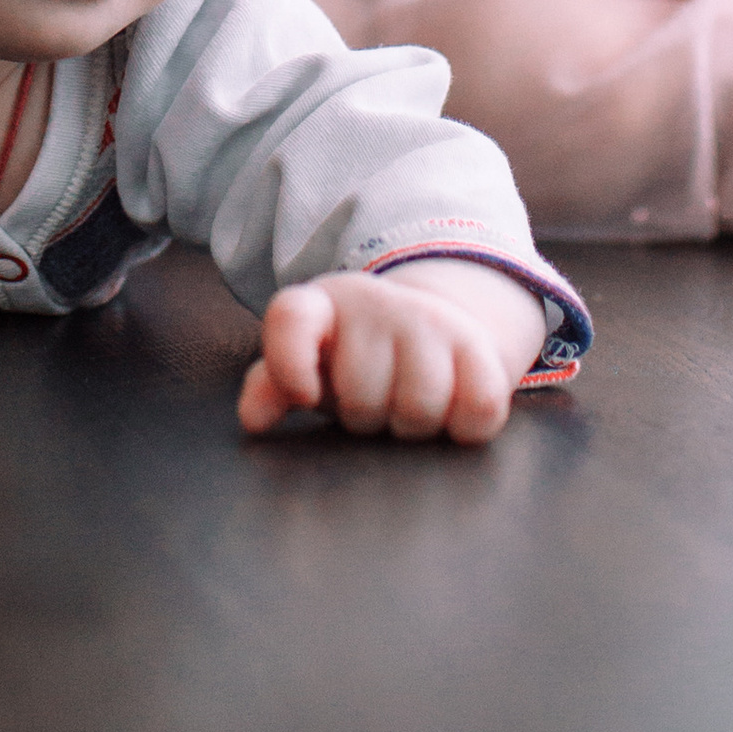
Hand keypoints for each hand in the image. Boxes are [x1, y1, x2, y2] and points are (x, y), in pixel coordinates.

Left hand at [237, 258, 549, 444]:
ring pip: (420, 406)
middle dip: (366, 418)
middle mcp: (375, 303)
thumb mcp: (306, 368)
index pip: (291, 320)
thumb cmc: (351, 361)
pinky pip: (477, 408)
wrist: (430, 328)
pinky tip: (451, 414)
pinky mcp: (478, 346)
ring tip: (406, 411)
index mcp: (321, 305)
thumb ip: (271, 386)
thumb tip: (254, 419)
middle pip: (362, 395)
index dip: (289, 363)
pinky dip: (464, 428)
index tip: (305, 398)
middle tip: (371, 407)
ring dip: (413, 428)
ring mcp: (430, 320)